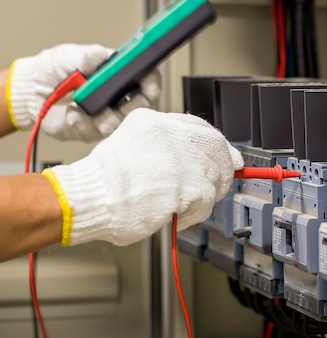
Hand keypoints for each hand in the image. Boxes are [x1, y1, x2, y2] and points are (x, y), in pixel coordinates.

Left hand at [6, 43, 160, 141]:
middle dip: (132, 105)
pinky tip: (71, 114)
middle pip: (141, 105)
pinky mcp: (91, 130)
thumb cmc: (53, 69)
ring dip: (105, 117)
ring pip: (120, 123)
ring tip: (85, 108)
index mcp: (118, 75)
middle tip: (120, 103)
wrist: (29, 90)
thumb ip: (90, 55)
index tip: (149, 86)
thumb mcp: (71, 54)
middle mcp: (116, 96)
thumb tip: (107, 57)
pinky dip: (82, 123)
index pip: (146, 79)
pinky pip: (95, 132)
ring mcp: (106, 115)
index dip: (152, 83)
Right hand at [41, 108, 243, 245]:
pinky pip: (206, 202)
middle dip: (222, 169)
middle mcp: (170, 134)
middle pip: (216, 147)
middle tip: (215, 186)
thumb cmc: (104, 183)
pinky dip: (194, 213)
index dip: (219, 145)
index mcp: (154, 122)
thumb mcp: (132, 146)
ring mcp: (181, 159)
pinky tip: (175, 215)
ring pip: (214, 177)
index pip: (200, 127)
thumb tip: (200, 160)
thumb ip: (164, 149)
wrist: (87, 199)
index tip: (228, 157)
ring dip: (204, 195)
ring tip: (181, 204)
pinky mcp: (187, 185)